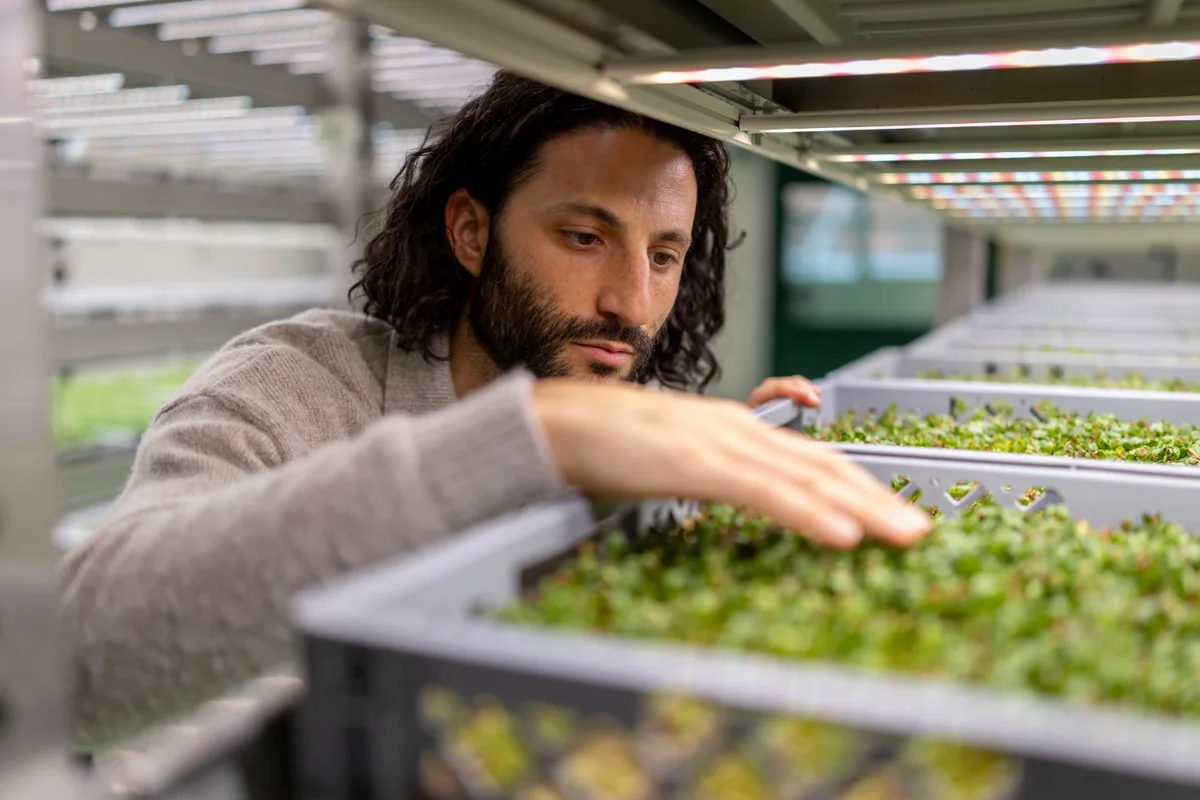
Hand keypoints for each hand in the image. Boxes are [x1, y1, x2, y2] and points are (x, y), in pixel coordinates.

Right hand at [531, 379, 929, 548]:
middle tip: (921, 529)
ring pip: (806, 478)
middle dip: (876, 497)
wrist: (555, 422)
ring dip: (862, 508)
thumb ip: (707, 473)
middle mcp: (737, 430)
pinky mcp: (697, 463)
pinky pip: (765, 492)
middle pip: (821, 465)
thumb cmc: (605, 443)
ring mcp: (719, 444)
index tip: (890, 512)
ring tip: (904, 534)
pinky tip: (841, 536)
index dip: (854, 484)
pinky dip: (808, 514)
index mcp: (732, 430)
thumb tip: (735, 496)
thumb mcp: (670, 458)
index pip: (808, 458)